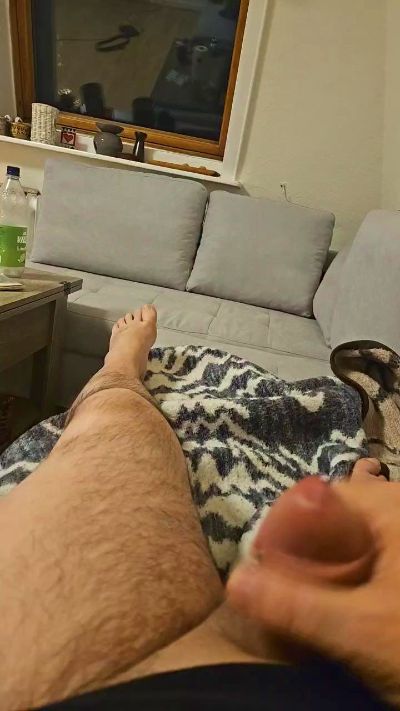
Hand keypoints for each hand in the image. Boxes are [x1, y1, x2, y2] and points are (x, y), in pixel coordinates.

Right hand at [227, 460, 399, 705]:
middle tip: (279, 585)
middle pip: (339, 519)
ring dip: (325, 569)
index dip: (287, 524)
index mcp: (394, 509)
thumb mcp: (361, 630)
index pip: (324, 495)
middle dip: (304, 551)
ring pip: (357, 543)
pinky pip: (376, 561)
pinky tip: (340, 609)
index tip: (263, 559)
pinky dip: (352, 581)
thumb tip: (233, 583)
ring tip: (303, 601)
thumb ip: (295, 606)